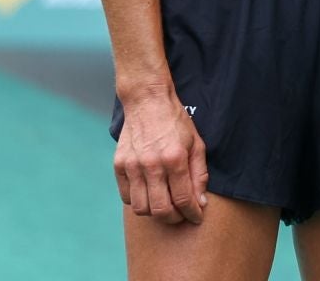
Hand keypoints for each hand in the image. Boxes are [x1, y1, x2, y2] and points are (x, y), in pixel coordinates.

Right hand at [114, 89, 207, 224]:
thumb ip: (199, 174)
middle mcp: (152, 164)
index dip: (192, 214)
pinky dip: (139, 202)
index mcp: (174, 158)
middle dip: (174, 219)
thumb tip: (200, 202)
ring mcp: (133, 166)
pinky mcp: (119, 165)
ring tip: (165, 206)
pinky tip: (149, 194)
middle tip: (181, 215)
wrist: (147, 101)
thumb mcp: (196, 143)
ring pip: (141, 208)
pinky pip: (127, 197)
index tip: (197, 217)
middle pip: (160, 210)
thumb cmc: (176, 122)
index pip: (183, 199)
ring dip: (155, 213)